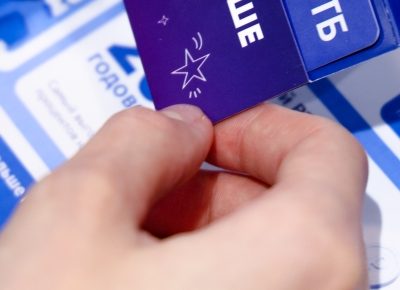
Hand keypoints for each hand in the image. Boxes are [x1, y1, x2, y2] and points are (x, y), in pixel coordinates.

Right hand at [0, 104, 368, 289]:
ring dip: (208, 249)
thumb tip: (175, 127)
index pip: (327, 152)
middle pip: (305, 218)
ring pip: (278, 277)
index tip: (202, 135)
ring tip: (121, 260)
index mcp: (302, 262)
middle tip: (143, 196)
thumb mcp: (72, 213)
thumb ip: (138, 140)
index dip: (258, 125)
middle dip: (220, 191)